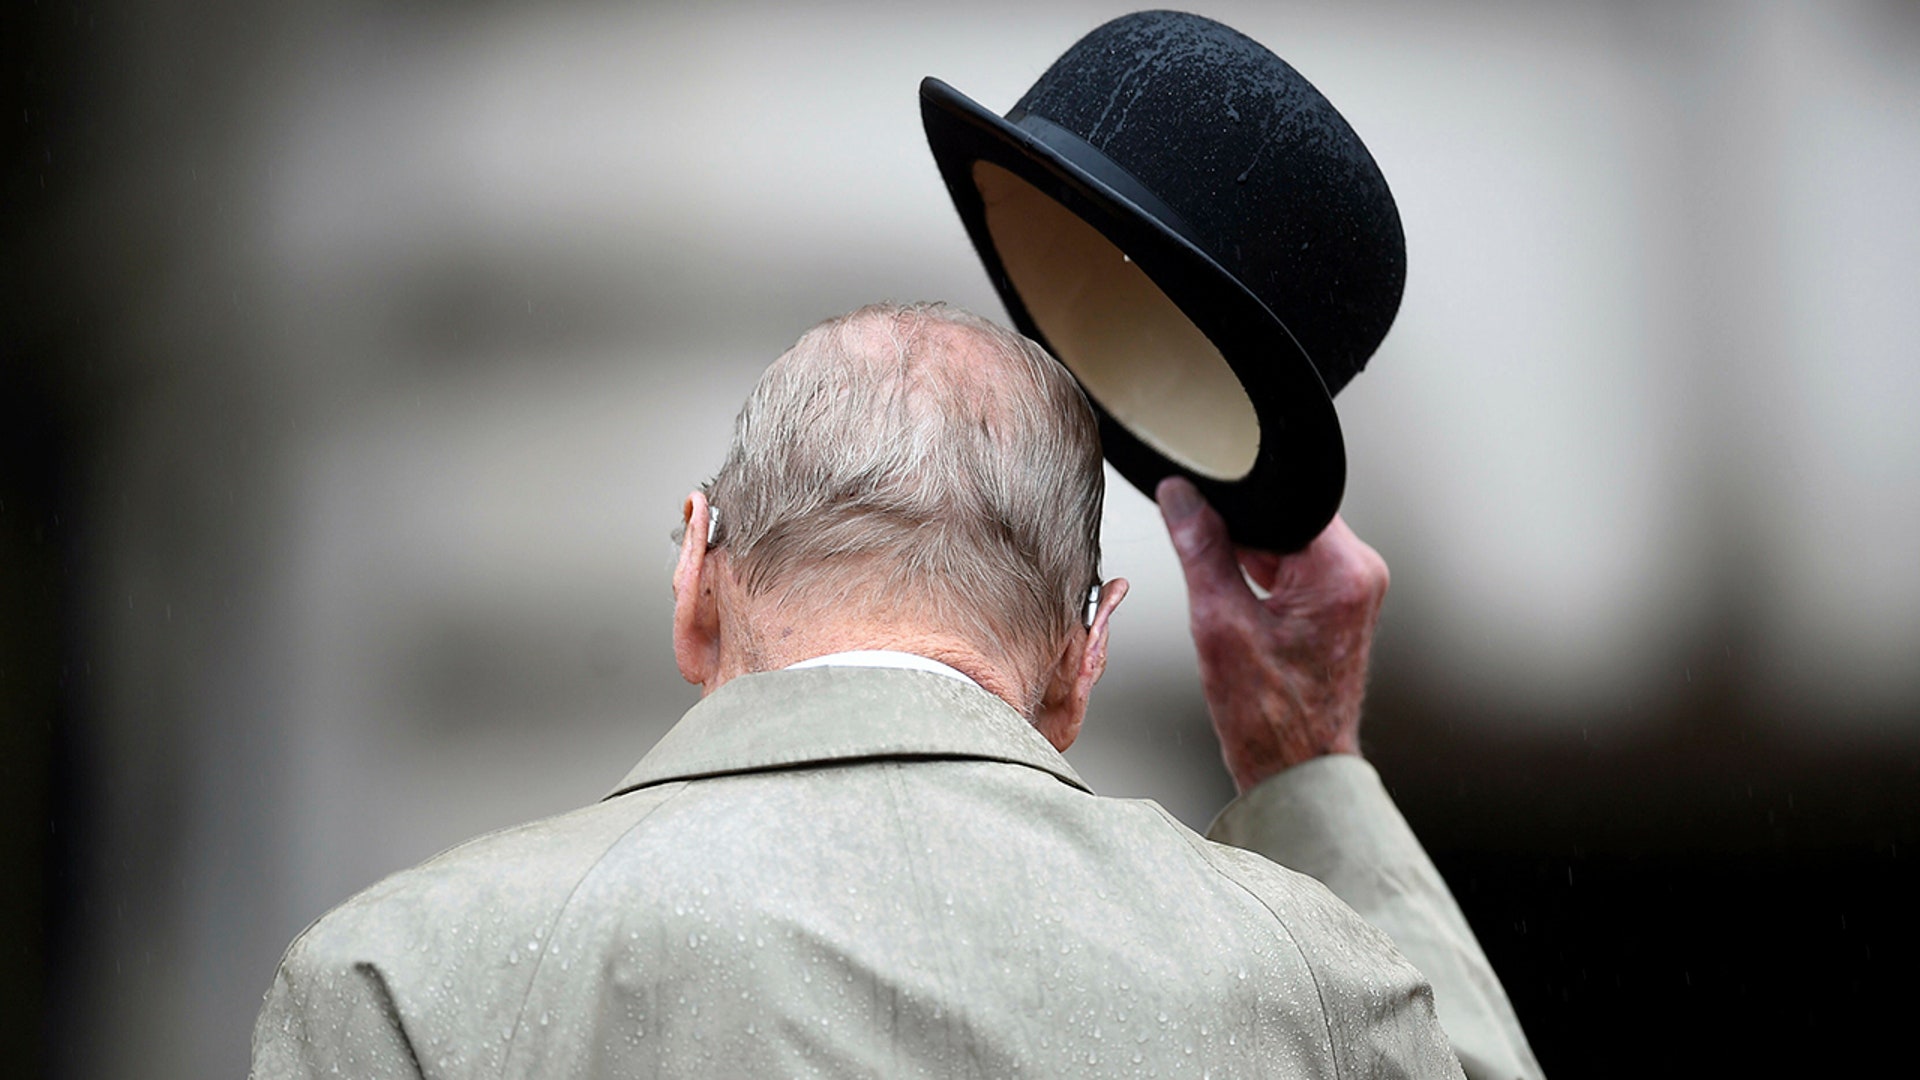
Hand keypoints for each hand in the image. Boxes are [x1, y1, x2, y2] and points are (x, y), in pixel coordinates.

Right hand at [1156, 477, 1389, 793]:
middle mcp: (1359, 574)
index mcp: (1341, 572)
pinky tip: (1249, 619)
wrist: (1297, 771)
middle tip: (1224, 587)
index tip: (1204, 514)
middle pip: (1286, 516)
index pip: (1284, 497)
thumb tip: (1181, 497)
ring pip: (1286, 541)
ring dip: (1251, 563)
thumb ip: (1200, 549)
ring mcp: (1352, 589)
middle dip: (1242, 536)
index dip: (1237, 499)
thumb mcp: (1218, 624)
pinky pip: (1294, 567)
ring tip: (1242, 616)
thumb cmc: (1271, 719)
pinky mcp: (1339, 603)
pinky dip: (1263, 580)